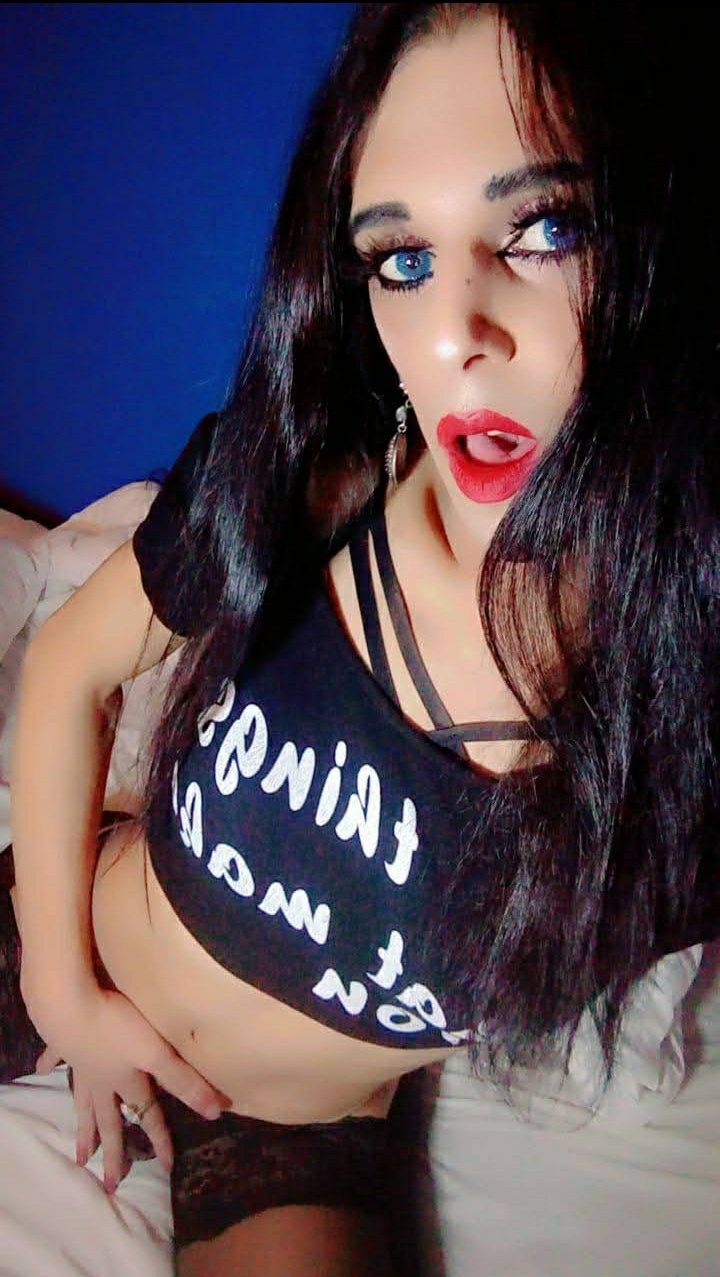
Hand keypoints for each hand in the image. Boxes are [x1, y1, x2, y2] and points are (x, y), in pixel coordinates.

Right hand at [33, 985, 226, 1191]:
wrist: (67, 1006)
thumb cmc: (116, 1026)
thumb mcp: (156, 1053)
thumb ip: (184, 1080)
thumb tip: (214, 1112)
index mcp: (126, 1082)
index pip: (147, 1115)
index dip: (160, 1139)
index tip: (166, 1167)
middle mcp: (102, 1081)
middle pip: (108, 1122)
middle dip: (113, 1153)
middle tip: (109, 1185)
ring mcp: (80, 1064)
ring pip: (82, 1102)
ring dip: (83, 1127)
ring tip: (80, 1154)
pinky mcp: (63, 1043)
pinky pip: (57, 1057)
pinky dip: (50, 1063)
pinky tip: (43, 1068)